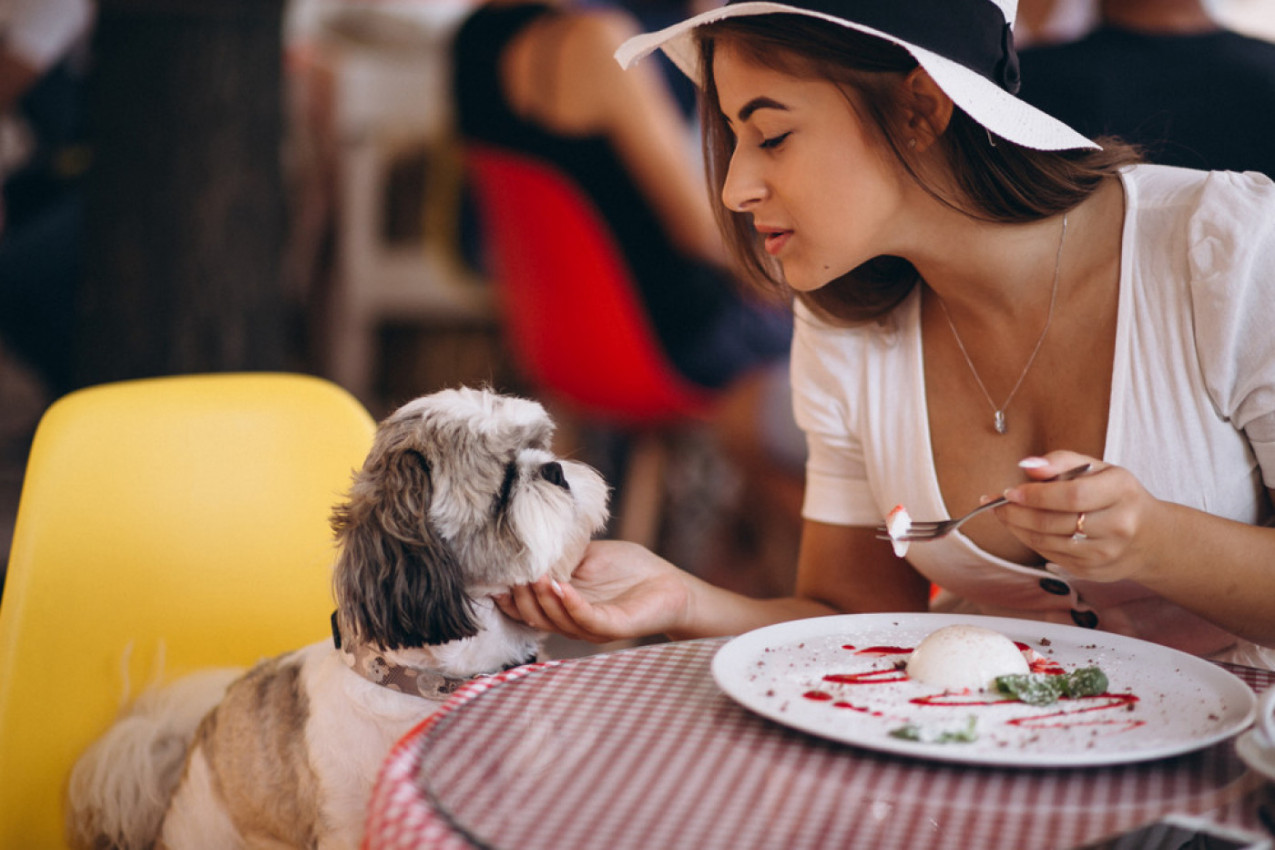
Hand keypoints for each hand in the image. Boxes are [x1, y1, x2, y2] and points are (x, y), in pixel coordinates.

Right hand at [494, 540, 691, 642]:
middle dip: (520, 596)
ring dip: (542, 598)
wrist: (670, 583)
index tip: (492, 577)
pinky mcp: (613, 627)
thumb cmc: (629, 569)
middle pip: (534, 618)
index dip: (507, 597)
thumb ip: (560, 554)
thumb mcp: (586, 557)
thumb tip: (530, 538)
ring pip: (556, 620)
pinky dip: (570, 604)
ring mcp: (591, 627)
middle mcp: (572, 621)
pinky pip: (586, 619)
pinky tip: (561, 586)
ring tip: (534, 576)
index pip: (526, 609)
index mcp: (563, 606)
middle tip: (513, 573)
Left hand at [995, 451, 1163, 582]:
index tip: (1009, 491)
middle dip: (1017, 513)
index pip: (1072, 496)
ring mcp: (1107, 553)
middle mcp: (1119, 525)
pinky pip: (1051, 556)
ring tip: (1003, 514)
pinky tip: (1022, 528)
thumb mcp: (1099, 468)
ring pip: (1048, 542)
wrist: (1151, 538)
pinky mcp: (1094, 571)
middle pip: (1055, 522)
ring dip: (1017, 528)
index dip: (1035, 495)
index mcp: (1121, 491)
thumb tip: (1027, 466)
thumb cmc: (1116, 496)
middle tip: (996, 503)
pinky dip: (1030, 541)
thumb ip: (1062, 461)